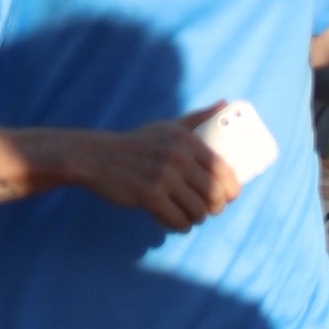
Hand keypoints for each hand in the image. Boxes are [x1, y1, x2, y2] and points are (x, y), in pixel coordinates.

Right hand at [68, 112, 237, 231]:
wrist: (96, 157)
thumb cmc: (137, 144)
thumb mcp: (167, 127)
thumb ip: (197, 118)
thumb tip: (226, 103)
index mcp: (186, 140)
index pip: (223, 170)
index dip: (232, 190)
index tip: (228, 197)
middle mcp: (178, 157)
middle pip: (214, 194)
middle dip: (215, 208)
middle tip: (208, 210)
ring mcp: (163, 177)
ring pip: (198, 211)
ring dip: (195, 219)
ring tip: (188, 216)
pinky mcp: (150, 196)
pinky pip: (178, 220)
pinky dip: (179, 226)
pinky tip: (174, 222)